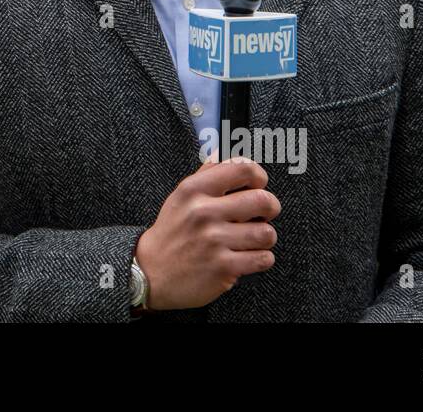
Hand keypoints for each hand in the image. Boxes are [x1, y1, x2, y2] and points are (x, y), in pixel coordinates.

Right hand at [135, 159, 280, 310]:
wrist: (151, 273)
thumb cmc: (172, 233)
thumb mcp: (180, 197)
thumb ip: (206, 173)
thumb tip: (223, 148)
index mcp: (193, 189)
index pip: (242, 169)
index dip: (259, 176)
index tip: (258, 185)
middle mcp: (203, 212)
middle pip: (263, 200)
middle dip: (270, 208)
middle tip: (264, 214)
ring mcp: (214, 241)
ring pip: (267, 233)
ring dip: (265, 237)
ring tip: (251, 238)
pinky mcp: (223, 267)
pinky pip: (263, 258)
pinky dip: (261, 258)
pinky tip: (247, 257)